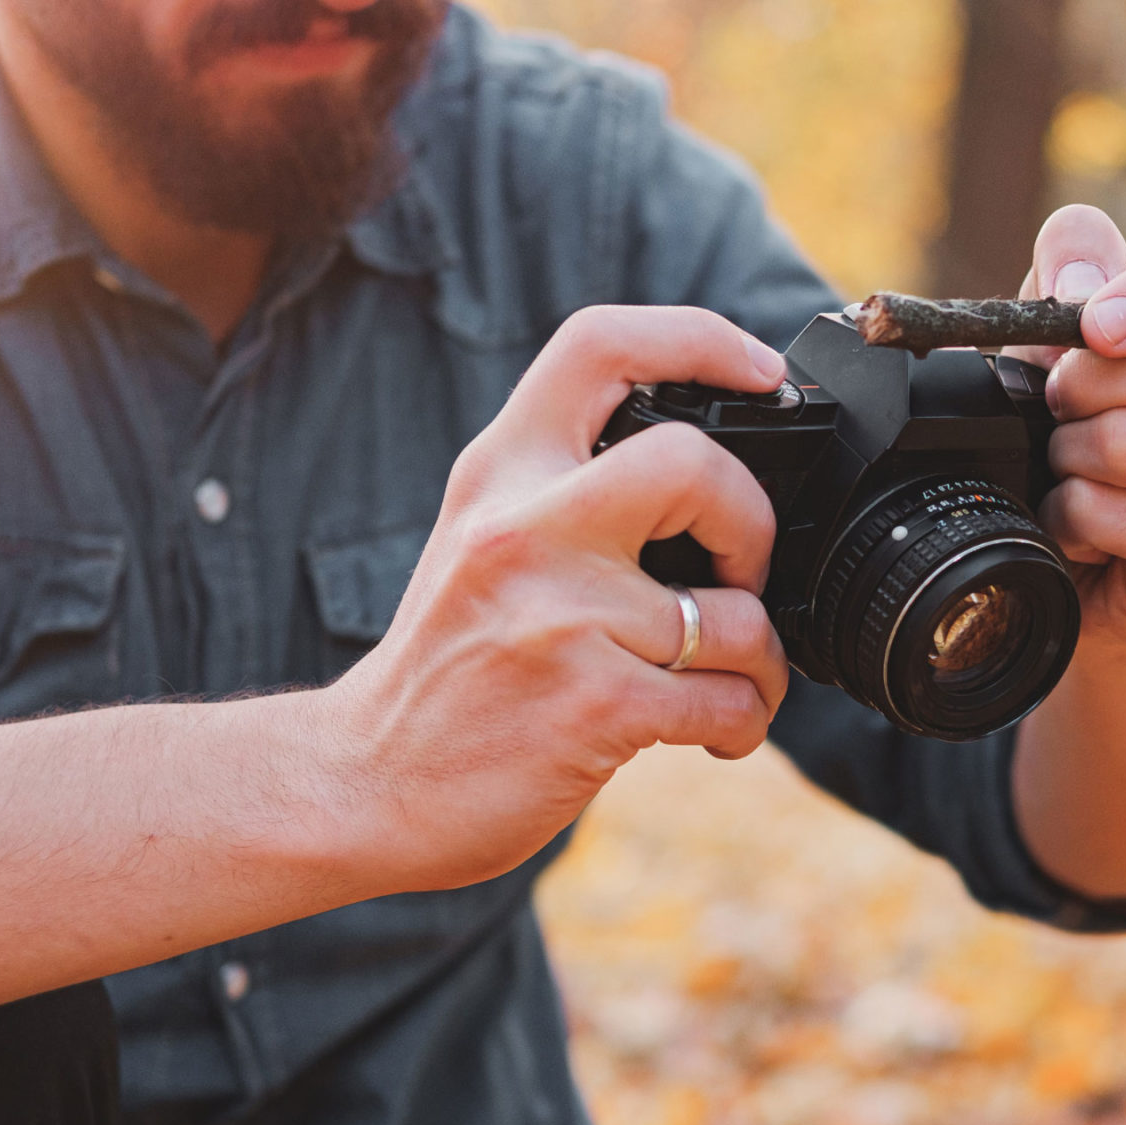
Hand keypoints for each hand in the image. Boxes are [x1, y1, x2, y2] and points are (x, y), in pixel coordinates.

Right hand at [313, 306, 792, 891]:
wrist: (364, 785)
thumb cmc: (445, 670)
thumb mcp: (479, 542)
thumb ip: (565, 495)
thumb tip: (705, 479)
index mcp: (500, 473)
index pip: (599, 345)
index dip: (701, 338)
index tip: (760, 371)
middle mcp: (525, 529)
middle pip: (696, 462)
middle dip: (753, 521)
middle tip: (738, 574)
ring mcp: (563, 618)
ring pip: (737, 615)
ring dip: (762, 662)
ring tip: (730, 684)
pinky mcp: (597, 705)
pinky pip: (730, 699)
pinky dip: (744, 721)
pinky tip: (711, 731)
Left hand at [1005, 205, 1125, 647]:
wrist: (1090, 542)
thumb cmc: (1092, 412)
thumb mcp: (1069, 319)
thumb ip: (1073, 259)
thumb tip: (1079, 286)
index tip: (1094, 325)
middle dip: (1092, 382)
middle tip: (1059, 401)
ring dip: (1073, 452)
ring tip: (1069, 461)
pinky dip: (1074, 515)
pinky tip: (1080, 517)